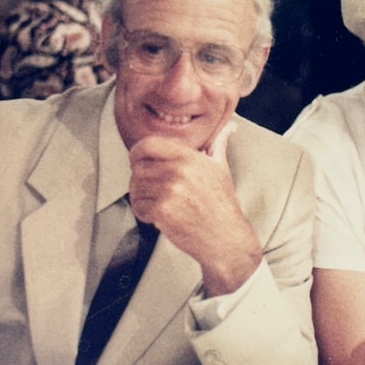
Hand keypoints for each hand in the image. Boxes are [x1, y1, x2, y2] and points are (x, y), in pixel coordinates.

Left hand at [127, 123, 262, 296]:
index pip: (148, 144)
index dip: (137, 152)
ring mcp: (170, 192)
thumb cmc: (222, 204)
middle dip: (140, 180)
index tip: (138, 161)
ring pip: (135, 188)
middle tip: (152, 189)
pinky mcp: (162, 212)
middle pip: (138, 168)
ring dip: (141, 197)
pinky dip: (143, 213)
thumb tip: (229, 127)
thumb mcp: (221, 169)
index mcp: (189, 157)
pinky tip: (158, 216)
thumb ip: (218, 145)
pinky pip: (138, 207)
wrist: (225, 238)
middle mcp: (178, 171)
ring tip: (158, 204)